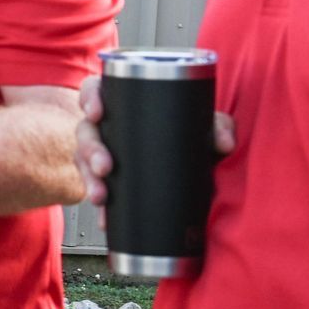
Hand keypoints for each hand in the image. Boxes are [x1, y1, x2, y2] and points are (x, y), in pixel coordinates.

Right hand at [75, 77, 235, 221]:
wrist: (195, 173)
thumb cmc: (189, 135)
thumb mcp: (202, 126)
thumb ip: (217, 127)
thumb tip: (224, 143)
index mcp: (124, 104)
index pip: (96, 90)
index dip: (90, 98)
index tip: (96, 112)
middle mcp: (109, 128)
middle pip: (86, 131)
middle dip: (91, 150)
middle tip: (105, 165)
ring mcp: (105, 155)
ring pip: (84, 163)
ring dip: (89, 179)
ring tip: (102, 196)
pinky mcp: (109, 182)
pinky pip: (96, 190)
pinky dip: (100, 206)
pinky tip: (105, 217)